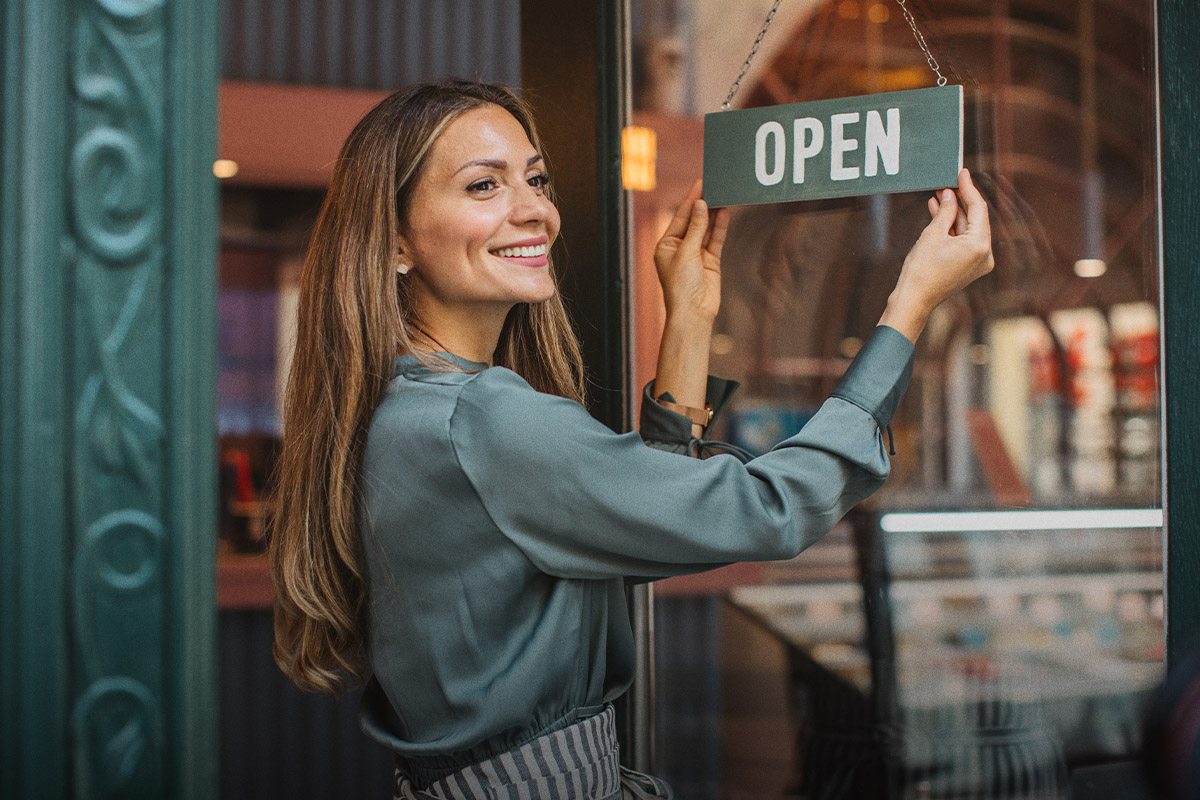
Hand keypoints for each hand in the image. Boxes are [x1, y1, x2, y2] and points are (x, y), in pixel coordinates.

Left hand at [654, 179, 729, 323]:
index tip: (700, 184)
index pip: (679, 217)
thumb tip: (701, 205)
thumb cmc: (681, 285)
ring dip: (714, 214)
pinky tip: (725, 212)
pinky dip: (720, 227)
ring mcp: (696, 254)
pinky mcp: (710, 261)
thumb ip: (696, 228)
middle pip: (693, 221)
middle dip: (703, 205)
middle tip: (714, 186)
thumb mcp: (686, 252)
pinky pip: (716, 240)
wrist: (693, 312)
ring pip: (706, 229)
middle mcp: (680, 248)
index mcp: (665, 245)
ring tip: (722, 195)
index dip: (690, 200)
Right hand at [879, 168, 994, 341]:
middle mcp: (985, 254)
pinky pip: (964, 241)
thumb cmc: (921, 270)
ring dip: (954, 215)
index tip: (961, 173)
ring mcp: (978, 262)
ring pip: (968, 230)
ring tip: (938, 197)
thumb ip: (945, 211)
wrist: (914, 300)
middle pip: (975, 219)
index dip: (968, 188)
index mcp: (979, 245)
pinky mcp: (969, 267)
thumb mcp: (932, 234)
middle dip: (960, 201)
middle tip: (947, 184)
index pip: (978, 208)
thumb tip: (950, 195)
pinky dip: (953, 229)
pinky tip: (939, 215)